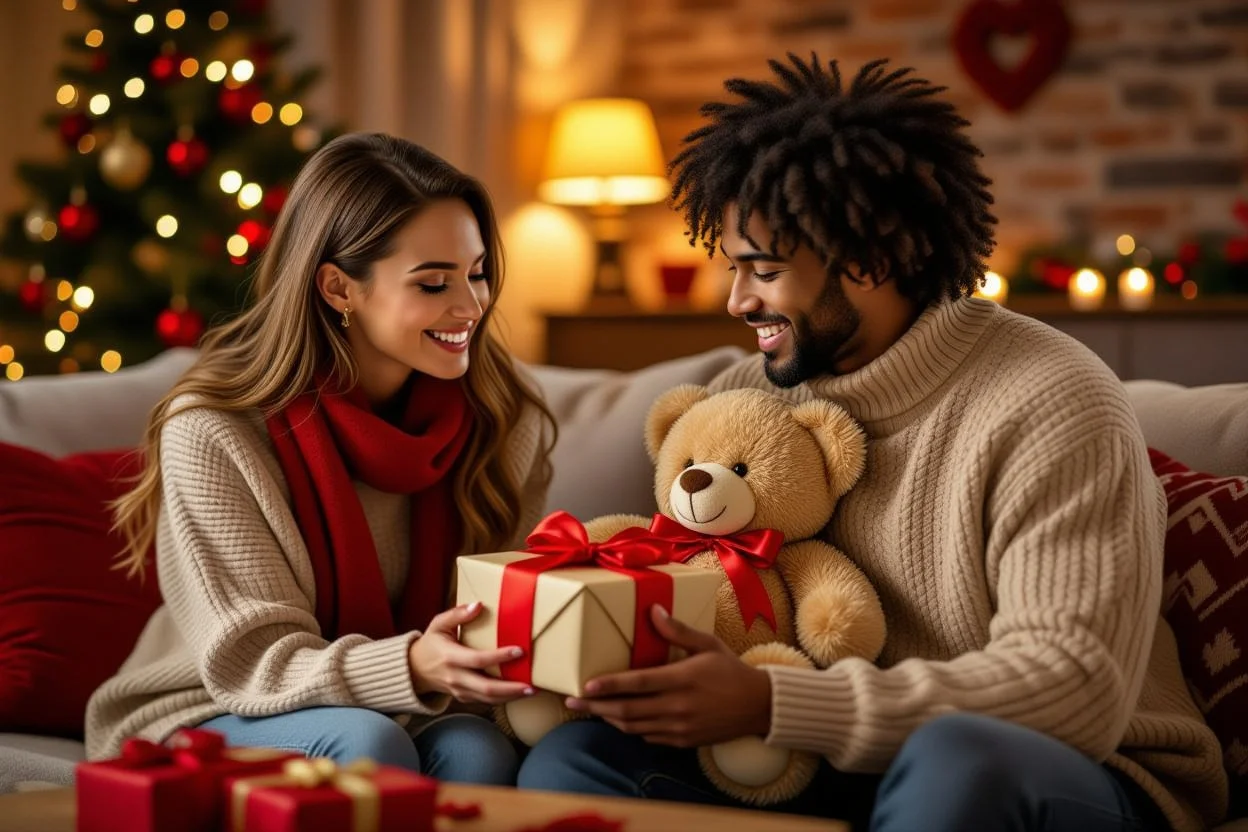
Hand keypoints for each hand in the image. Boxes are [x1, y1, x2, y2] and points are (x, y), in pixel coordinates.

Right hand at [408, 602, 533, 704]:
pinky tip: (518, 693)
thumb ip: (457, 614)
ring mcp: (459, 690)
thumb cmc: (431, 644)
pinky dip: (503, 699)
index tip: (519, 651)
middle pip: (486, 688)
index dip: (499, 657)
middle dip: (511, 688)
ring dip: (511, 696)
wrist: (415, 670)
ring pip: (488, 699)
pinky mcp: (464, 698)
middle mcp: (456, 677)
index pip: (478, 659)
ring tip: (531, 690)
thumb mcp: (439, 624)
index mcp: (451, 657)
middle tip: (532, 685)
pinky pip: (485, 701)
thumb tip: (478, 605)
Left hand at [565, 605, 771, 746]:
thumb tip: (652, 611)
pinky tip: (619, 719)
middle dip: (596, 706)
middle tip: (572, 700)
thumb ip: (678, 630)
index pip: (638, 684)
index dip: (609, 685)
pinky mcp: (683, 741)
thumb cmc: (731, 670)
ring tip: (590, 708)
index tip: (586, 684)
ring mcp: (680, 727)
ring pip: (634, 727)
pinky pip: (649, 737)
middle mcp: (678, 706)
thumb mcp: (707, 644)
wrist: (759, 707)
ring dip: (609, 718)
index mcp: (682, 679)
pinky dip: (631, 728)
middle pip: (627, 710)